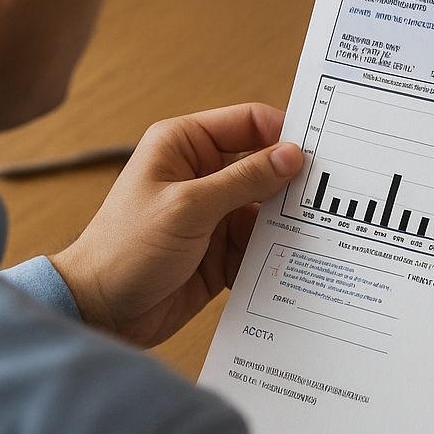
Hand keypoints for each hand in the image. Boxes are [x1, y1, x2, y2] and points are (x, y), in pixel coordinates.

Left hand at [51, 103, 302, 348]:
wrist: (102, 310)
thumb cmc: (125, 249)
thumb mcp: (189, 207)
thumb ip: (244, 179)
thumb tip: (292, 155)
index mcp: (184, 145)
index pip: (248, 123)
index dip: (284, 134)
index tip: (320, 153)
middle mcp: (201, 175)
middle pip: (264, 168)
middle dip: (293, 184)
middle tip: (330, 199)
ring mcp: (212, 215)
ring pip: (267, 211)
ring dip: (288, 225)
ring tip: (319, 237)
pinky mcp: (220, 252)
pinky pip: (259, 246)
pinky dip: (275, 255)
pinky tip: (296, 264)